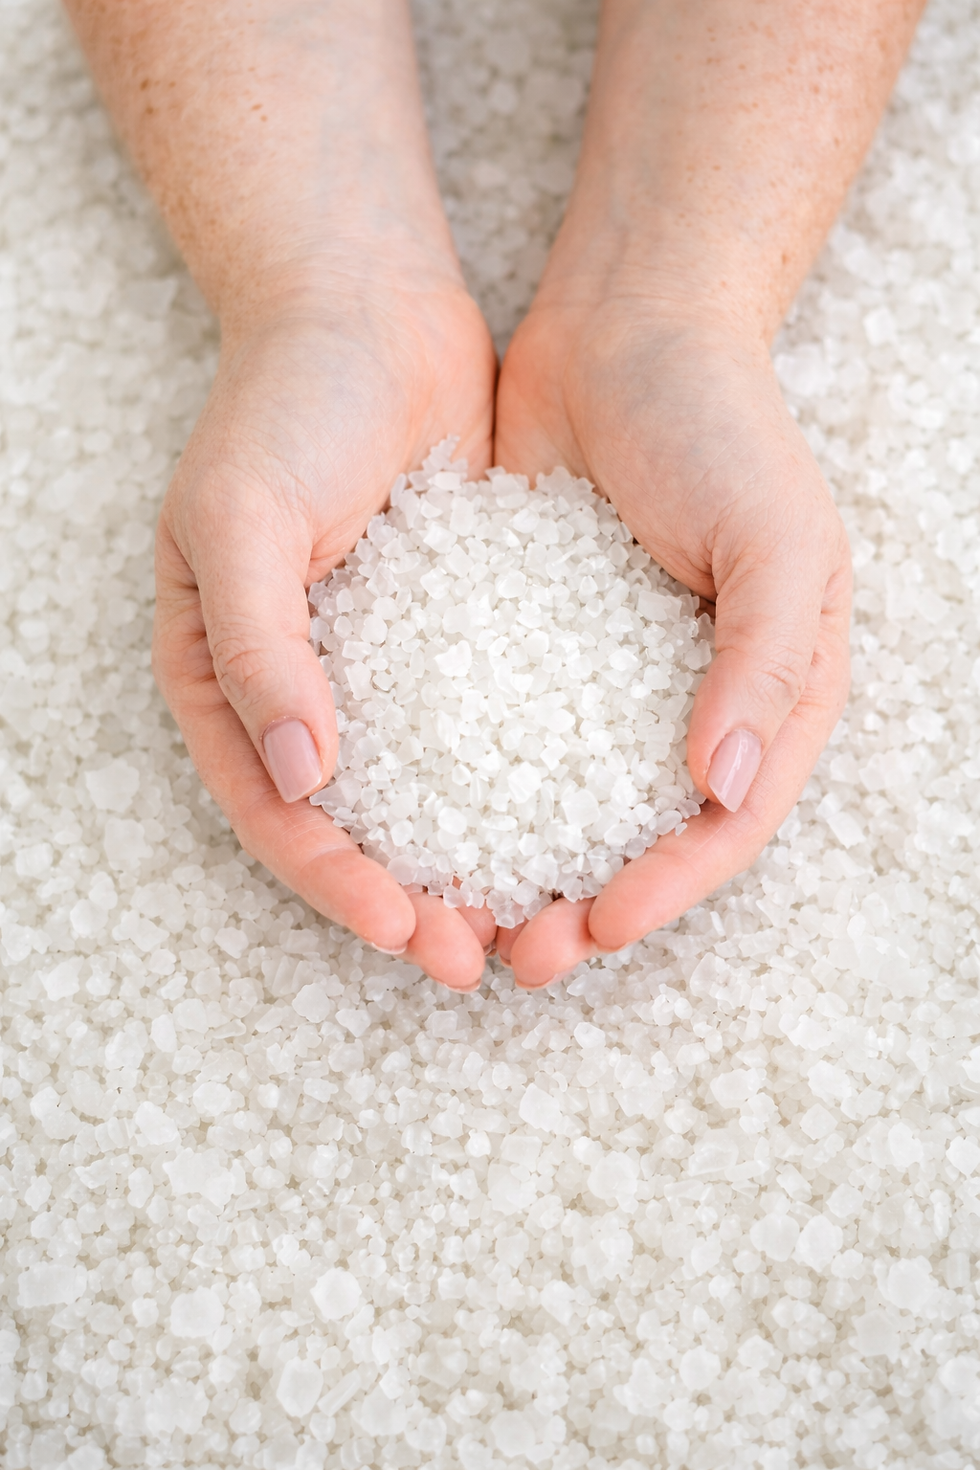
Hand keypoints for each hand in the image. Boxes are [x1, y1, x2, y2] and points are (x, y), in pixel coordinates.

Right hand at [153, 273, 498, 988]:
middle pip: (349, 829)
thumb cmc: (285, 406)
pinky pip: (477, 731)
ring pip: (418, 797)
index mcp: (225, 679)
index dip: (333, 883)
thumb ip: (257, 649)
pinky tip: (561, 825)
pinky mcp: (448, 641)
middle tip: (477, 957)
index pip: (274, 812)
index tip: (405, 930)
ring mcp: (376, 671)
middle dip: (405, 901)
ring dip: (464, 863)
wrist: (370, 313)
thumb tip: (302, 779)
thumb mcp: (241, 518)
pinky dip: (509, 784)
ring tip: (526, 920)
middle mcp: (297, 691)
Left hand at [493, 295, 850, 985]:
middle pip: (641, 841)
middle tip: (516, 955)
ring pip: (565, 807)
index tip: (594, 928)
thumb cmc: (723, 428)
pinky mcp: (534, 648)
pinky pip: (505, 737)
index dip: (666, 891)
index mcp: (770, 696)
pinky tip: (421, 824)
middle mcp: (690, 704)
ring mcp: (608, 683)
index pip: (726, 828)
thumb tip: (720, 790)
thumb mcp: (776, 541)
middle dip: (583, 907)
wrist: (626, 329)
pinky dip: (472, 790)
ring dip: (519, 870)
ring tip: (459, 915)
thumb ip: (764, 665)